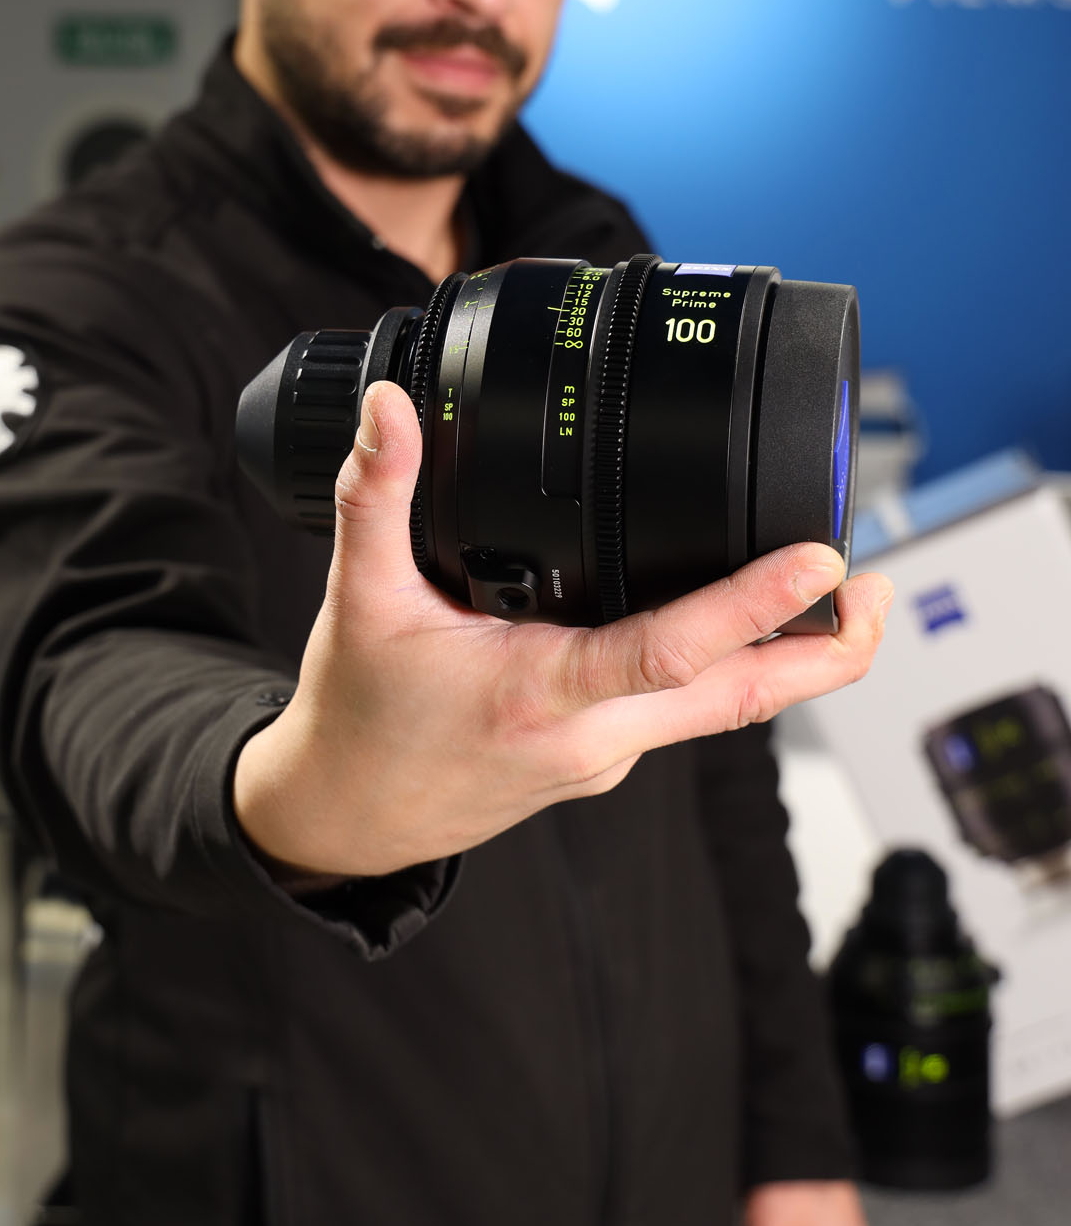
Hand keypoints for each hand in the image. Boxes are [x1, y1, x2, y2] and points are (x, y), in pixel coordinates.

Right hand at [234, 381, 891, 876]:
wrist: (348, 817)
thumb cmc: (360, 716)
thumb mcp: (361, 598)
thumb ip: (377, 495)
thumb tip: (391, 408)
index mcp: (539, 692)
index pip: (671, 652)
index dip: (753, 607)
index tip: (822, 562)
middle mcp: (590, 736)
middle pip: (736, 700)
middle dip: (823, 653)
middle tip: (878, 589)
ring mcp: (603, 756)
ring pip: (718, 711)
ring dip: (789, 664)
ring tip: (841, 598)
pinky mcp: (600, 760)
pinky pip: (681, 714)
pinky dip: (724, 672)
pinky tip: (732, 627)